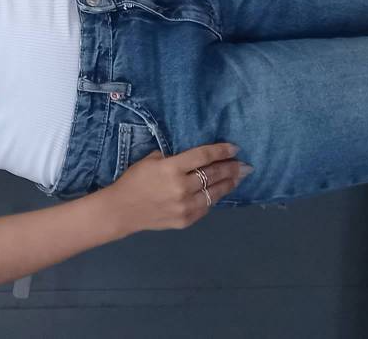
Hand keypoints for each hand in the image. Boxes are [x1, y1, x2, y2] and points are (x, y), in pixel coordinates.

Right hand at [107, 143, 246, 231]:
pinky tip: (220, 192)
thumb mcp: (150, 160)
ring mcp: (185, 206)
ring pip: (214, 193)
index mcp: (171, 168)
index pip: (203, 157)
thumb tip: (193, 157)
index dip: (221, 151)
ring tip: (238, 178)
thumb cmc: (134, 180)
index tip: (234, 148)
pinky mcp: (186, 220)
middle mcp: (182, 187)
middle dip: (231, 168)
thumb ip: (172, 157)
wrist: (122, 210)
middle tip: (244, 165)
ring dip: (228, 184)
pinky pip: (206, 207)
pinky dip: (214, 198)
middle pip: (213, 175)